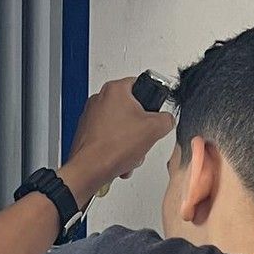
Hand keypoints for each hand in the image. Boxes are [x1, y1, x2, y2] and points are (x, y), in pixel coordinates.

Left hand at [61, 78, 175, 203]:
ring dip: (130, 142)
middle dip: (140, 129)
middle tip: (141, 137)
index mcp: (115, 90)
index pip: (140, 84)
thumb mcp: (154, 129)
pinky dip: (117, 149)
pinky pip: (109, 138)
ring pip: (121, 127)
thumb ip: (166, 120)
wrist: (89, 169)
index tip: (153, 112)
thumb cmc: (112, 147)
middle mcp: (99, 99)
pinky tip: (121, 159)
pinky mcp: (87, 133)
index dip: (151, 100)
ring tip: (130, 152)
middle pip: (131, 110)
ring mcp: (91, 116)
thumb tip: (166, 121)